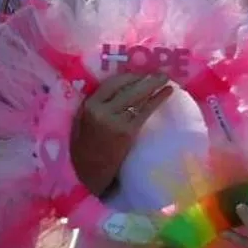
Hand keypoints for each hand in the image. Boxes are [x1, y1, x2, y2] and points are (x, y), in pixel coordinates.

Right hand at [68, 72, 174, 196]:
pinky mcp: (127, 132)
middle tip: (160, 73)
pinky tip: (167, 93)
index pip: (111, 83)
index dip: (129, 77)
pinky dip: (157, 100)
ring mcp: (115, 120)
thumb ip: (94, 107)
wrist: (90, 174)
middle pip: (127, 88)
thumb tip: (117, 91)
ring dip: (154, 87)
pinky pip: (144, 111)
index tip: (141, 74)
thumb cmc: (84, 150)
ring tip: (167, 81)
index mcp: (89, 106)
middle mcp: (102, 110)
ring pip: (138, 98)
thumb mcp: (81, 123)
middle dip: (145, 79)